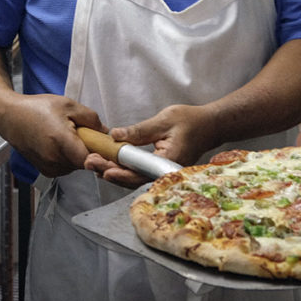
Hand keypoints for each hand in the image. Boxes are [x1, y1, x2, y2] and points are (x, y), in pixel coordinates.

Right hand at [0, 93, 104, 177]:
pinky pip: (66, 167)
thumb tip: (106, 132)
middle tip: (85, 133)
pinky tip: (61, 143)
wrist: (10, 116)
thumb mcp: (69, 105)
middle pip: (84, 163)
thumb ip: (91, 119)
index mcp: (60, 142)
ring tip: (68, 135)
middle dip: (90, 150)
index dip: (102, 157)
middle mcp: (53, 159)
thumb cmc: (36, 109)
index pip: (90, 160)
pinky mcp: (45, 170)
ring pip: (76, 166)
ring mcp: (48, 167)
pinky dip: (69, 157)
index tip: (110, 151)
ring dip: (78, 154)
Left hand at [83, 104, 214, 187]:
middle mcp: (165, 172)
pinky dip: (124, 169)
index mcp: (168, 162)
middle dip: (110, 172)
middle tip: (90, 163)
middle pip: (134, 180)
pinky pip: (140, 173)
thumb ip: (139, 131)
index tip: (102, 168)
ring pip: (135, 179)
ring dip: (114, 172)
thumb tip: (115, 136)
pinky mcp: (160, 169)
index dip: (120, 173)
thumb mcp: (164, 120)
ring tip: (94, 163)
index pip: (140, 173)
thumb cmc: (191, 121)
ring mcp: (163, 173)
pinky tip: (110, 162)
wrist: (210, 125)